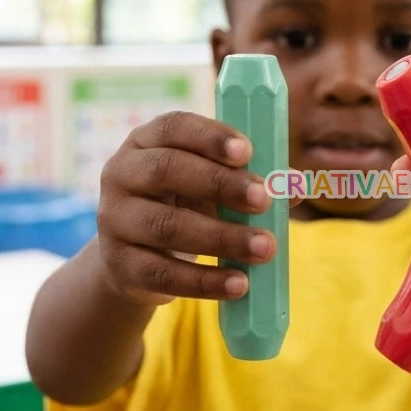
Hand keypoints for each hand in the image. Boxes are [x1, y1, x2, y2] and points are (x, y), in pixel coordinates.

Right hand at [97, 111, 284, 304]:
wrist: (136, 260)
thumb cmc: (185, 206)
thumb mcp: (212, 187)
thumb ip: (251, 181)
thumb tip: (296, 188)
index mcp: (147, 141)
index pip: (174, 126)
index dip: (210, 136)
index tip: (247, 151)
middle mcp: (122, 174)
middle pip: (167, 171)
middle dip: (221, 184)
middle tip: (264, 200)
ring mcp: (114, 220)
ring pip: (168, 226)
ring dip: (223, 238)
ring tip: (266, 248)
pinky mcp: (120, 265)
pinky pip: (164, 274)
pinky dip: (206, 281)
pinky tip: (240, 284)